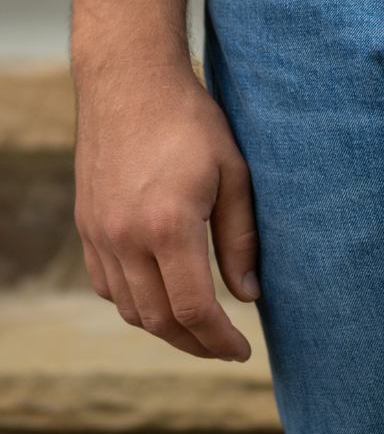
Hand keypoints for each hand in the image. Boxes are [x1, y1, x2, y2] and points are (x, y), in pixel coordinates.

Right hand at [74, 59, 258, 360]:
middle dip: (195, 343)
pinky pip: (108, 285)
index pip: (193, 308)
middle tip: (225, 348)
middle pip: (158, 319)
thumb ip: (240, 238)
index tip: (242, 351)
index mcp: (168, 226)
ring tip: (200, 329)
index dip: (219, 339)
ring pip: (129, 308)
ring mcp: (99, 235)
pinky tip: (162, 296)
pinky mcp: (87, 226)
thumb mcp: (234, 173)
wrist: (131, 83)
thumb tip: (247, 295)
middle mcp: (125, 238)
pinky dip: (136, 303)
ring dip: (165, 328)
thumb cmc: (192, 122)